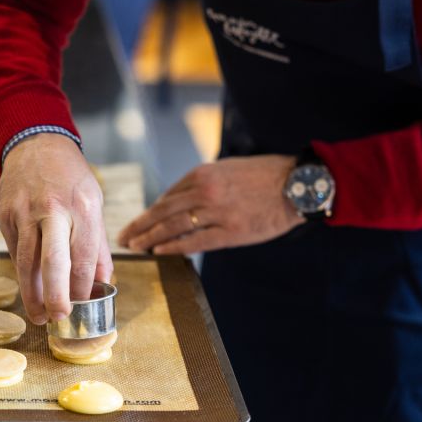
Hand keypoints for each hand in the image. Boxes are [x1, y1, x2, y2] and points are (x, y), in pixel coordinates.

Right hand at [0, 133, 112, 324]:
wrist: (35, 144)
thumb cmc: (69, 177)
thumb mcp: (94, 201)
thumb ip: (97, 243)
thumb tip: (104, 281)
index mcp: (83, 206)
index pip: (83, 257)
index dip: (82, 287)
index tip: (81, 305)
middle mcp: (53, 209)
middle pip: (54, 262)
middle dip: (56, 296)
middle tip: (59, 317)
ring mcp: (25, 212)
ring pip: (26, 262)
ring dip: (32, 293)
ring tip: (39, 314)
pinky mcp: (5, 215)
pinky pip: (15, 251)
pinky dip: (22, 272)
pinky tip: (29, 286)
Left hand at [118, 155, 301, 254]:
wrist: (297, 185)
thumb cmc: (264, 175)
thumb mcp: (228, 169)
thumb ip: (203, 183)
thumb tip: (178, 201)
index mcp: (203, 173)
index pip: (168, 196)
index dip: (150, 211)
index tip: (138, 222)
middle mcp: (205, 191)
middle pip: (163, 211)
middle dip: (140, 225)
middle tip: (124, 236)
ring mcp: (217, 212)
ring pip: (173, 227)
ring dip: (150, 239)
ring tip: (136, 247)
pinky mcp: (231, 232)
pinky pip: (195, 242)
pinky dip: (173, 247)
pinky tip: (159, 252)